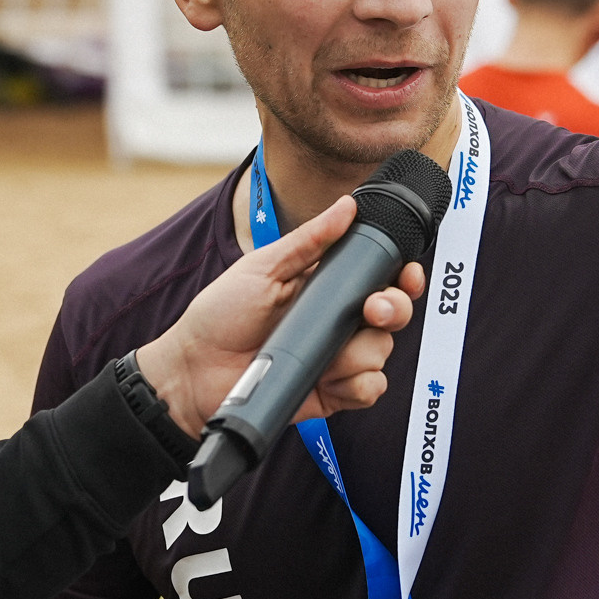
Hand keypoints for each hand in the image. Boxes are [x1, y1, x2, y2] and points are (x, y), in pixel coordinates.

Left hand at [139, 195, 423, 439]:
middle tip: (372, 310)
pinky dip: (358, 384)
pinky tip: (332, 380)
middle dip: (392, 309)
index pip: (379, 277)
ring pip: (382, 352)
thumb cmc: (220, 314)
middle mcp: (338, 321)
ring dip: (363, 351)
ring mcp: (337, 358)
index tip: (406, 272)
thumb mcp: (263, 268)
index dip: (402, 275)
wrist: (193, 371)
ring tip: (328, 353)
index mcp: (326, 286)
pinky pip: (370, 389)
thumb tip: (347, 205)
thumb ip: (308, 240)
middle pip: (393, 313)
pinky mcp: (333, 392)